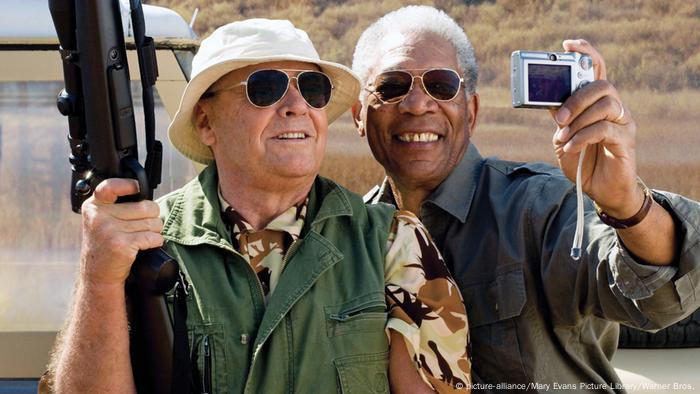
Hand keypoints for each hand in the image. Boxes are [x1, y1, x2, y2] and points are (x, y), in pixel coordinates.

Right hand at [79, 178, 163, 287]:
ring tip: (143, 237)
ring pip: (152, 222)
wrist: (98, 275)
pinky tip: (146, 245)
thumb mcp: (100, 220)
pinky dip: (156, 241)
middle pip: (145, 206)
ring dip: (155, 230)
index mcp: (93, 206)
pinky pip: (153, 237)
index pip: (111, 186)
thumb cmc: (105, 245)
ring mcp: (109, 230)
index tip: (138, 188)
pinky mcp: (121, 245)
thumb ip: (114, 205)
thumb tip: (144, 192)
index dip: (129, 185)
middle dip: (152, 216)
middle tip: (144, 226)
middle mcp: (99, 216)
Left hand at [550, 39, 643, 217]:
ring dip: (579, 120)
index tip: (567, 45)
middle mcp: (613, 107)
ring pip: (606, 104)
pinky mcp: (626, 139)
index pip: (597, 69)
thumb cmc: (581, 161)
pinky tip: (570, 147)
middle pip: (601, 85)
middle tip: (559, 116)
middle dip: (576, 98)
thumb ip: (559, 118)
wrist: (599, 190)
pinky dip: (582, 137)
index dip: (586, 53)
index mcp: (596, 102)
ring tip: (563, 137)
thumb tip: (549, 99)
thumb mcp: (562, 137)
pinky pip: (604, 129)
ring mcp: (622, 122)